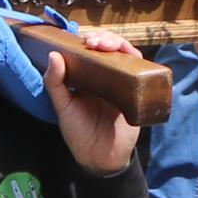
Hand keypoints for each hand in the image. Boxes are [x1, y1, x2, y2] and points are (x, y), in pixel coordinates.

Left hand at [43, 33, 144, 176]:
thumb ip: (55, 83)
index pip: (94, 50)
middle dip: (106, 39)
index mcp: (90, 76)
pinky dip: (140, 64)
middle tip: (94, 42)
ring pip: (128, 57)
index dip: (92, 39)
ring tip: (108, 47)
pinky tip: (130, 59)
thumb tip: (54, 55)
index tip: (84, 39)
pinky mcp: (138, 96)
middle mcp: (108, 77)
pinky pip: (143, 76)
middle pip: (113, 49)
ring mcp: (124, 85)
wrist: (99, 159)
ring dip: (121, 46)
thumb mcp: (63, 107)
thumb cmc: (78, 133)